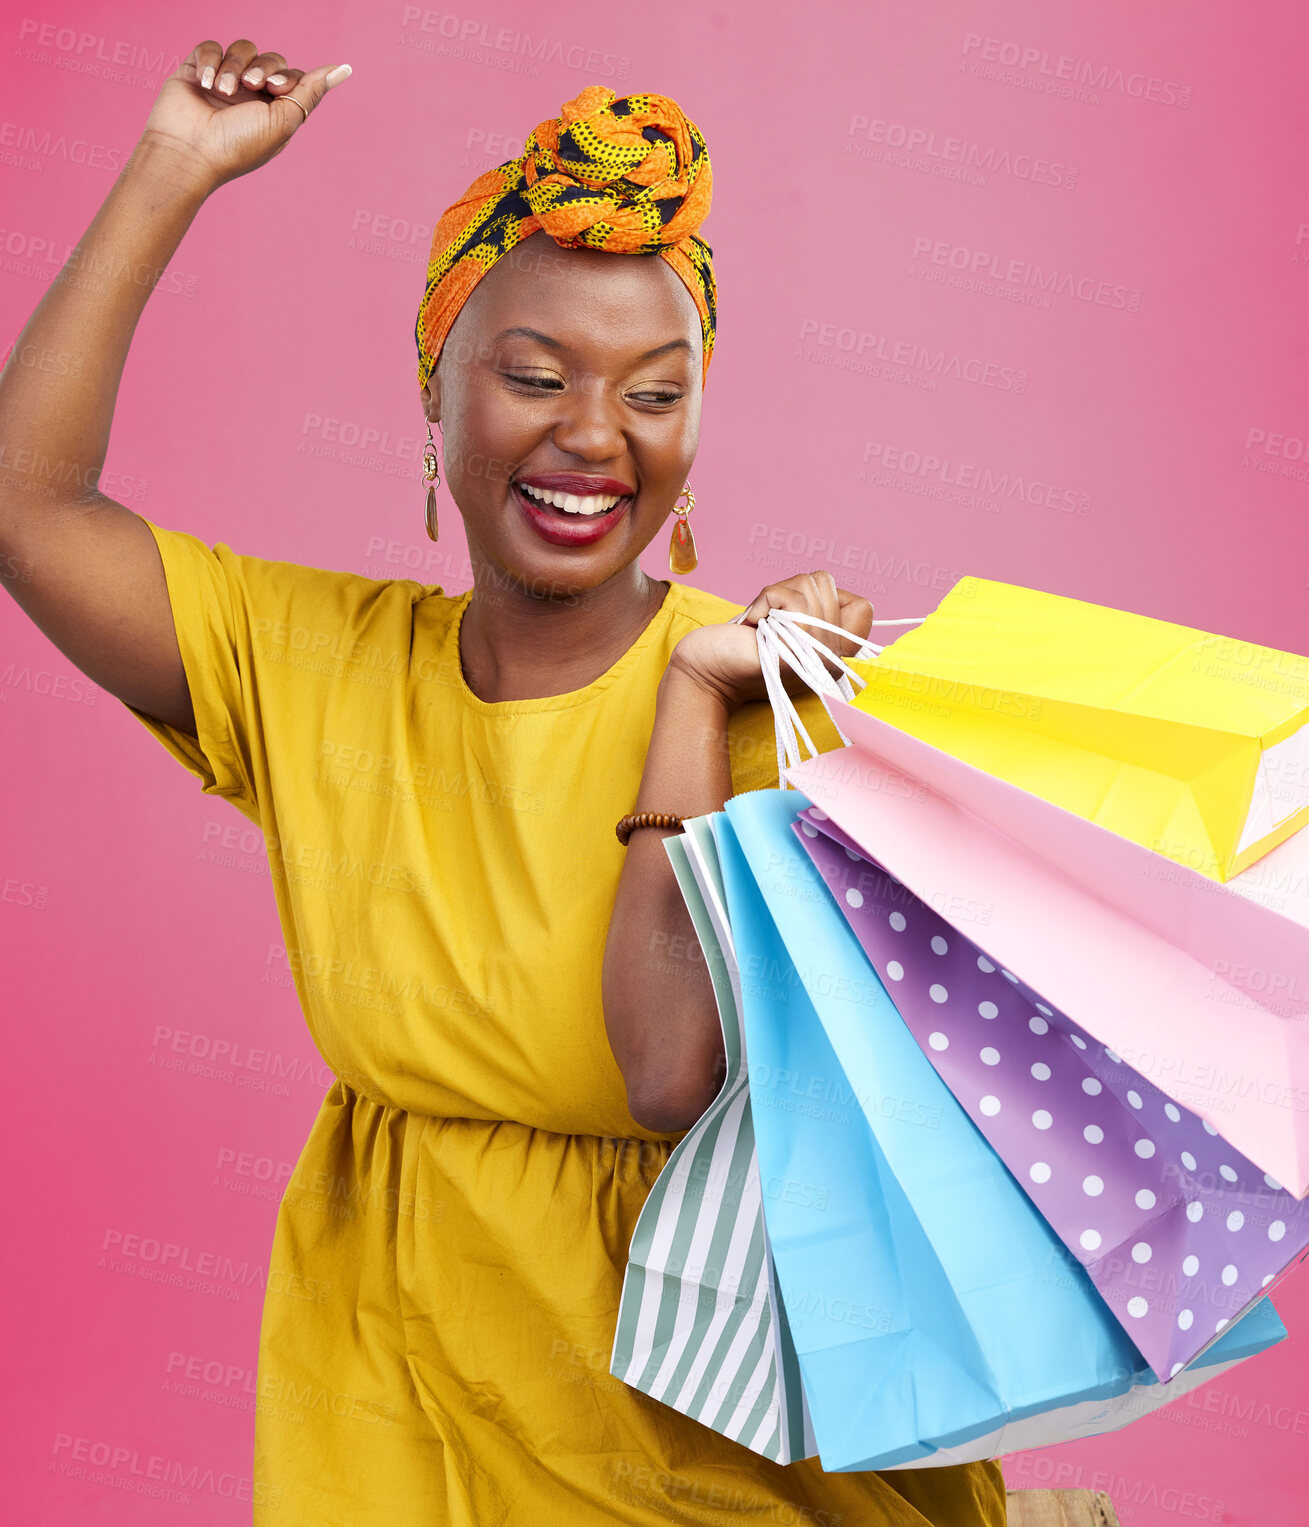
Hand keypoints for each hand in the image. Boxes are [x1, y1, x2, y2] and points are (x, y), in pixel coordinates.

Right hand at [139, 38, 350, 191]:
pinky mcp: (197, 71)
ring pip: (241, 49)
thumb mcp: (283, 122)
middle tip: (252, 87)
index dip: (287, 76)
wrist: (189, 152)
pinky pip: (210, 46)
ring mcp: (224, 82)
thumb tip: (344, 69)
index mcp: (275, 112)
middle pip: (269, 58)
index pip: (291, 76)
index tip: (277, 89)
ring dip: (235, 66)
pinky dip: (210, 60)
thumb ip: (310, 93)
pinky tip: (205, 82)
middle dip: (263, 68)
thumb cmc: (237, 145)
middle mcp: (251, 96)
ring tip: (223, 90)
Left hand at [669, 570, 873, 712]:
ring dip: (776, 595)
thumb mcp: (788, 624)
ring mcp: (817, 658)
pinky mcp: (795, 654)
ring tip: (762, 624)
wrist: (707, 670)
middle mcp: (833, 659)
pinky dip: (763, 602)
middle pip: (828, 585)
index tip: (795, 614)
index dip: (830, 596)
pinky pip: (788, 597)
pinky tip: (754, 626)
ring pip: (810, 585)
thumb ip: (814, 609)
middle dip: (790, 590)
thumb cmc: (742, 645)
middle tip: (770, 620)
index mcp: (835, 653)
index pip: (864, 607)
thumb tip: (823, 584)